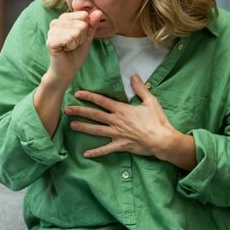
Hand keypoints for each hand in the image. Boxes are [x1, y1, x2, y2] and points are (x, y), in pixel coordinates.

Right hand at [45, 10, 103, 85]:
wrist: (67, 71)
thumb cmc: (75, 54)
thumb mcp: (87, 38)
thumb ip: (92, 25)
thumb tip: (99, 12)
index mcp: (64, 19)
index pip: (83, 15)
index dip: (85, 29)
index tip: (79, 38)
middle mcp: (56, 22)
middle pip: (81, 24)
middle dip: (81, 37)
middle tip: (74, 45)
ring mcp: (51, 31)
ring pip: (75, 32)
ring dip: (76, 43)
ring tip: (69, 48)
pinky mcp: (50, 41)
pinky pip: (68, 39)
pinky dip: (71, 46)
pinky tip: (65, 50)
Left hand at [64, 74, 178, 157]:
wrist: (162, 139)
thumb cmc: (157, 120)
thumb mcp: (150, 101)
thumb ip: (140, 88)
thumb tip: (134, 76)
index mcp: (122, 109)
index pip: (101, 101)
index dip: (88, 96)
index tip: (77, 94)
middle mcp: (116, 121)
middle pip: (94, 115)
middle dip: (79, 112)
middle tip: (66, 110)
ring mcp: (117, 134)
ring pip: (96, 130)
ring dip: (83, 127)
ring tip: (71, 125)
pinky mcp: (121, 145)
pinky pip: (106, 149)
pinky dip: (96, 152)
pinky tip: (85, 154)